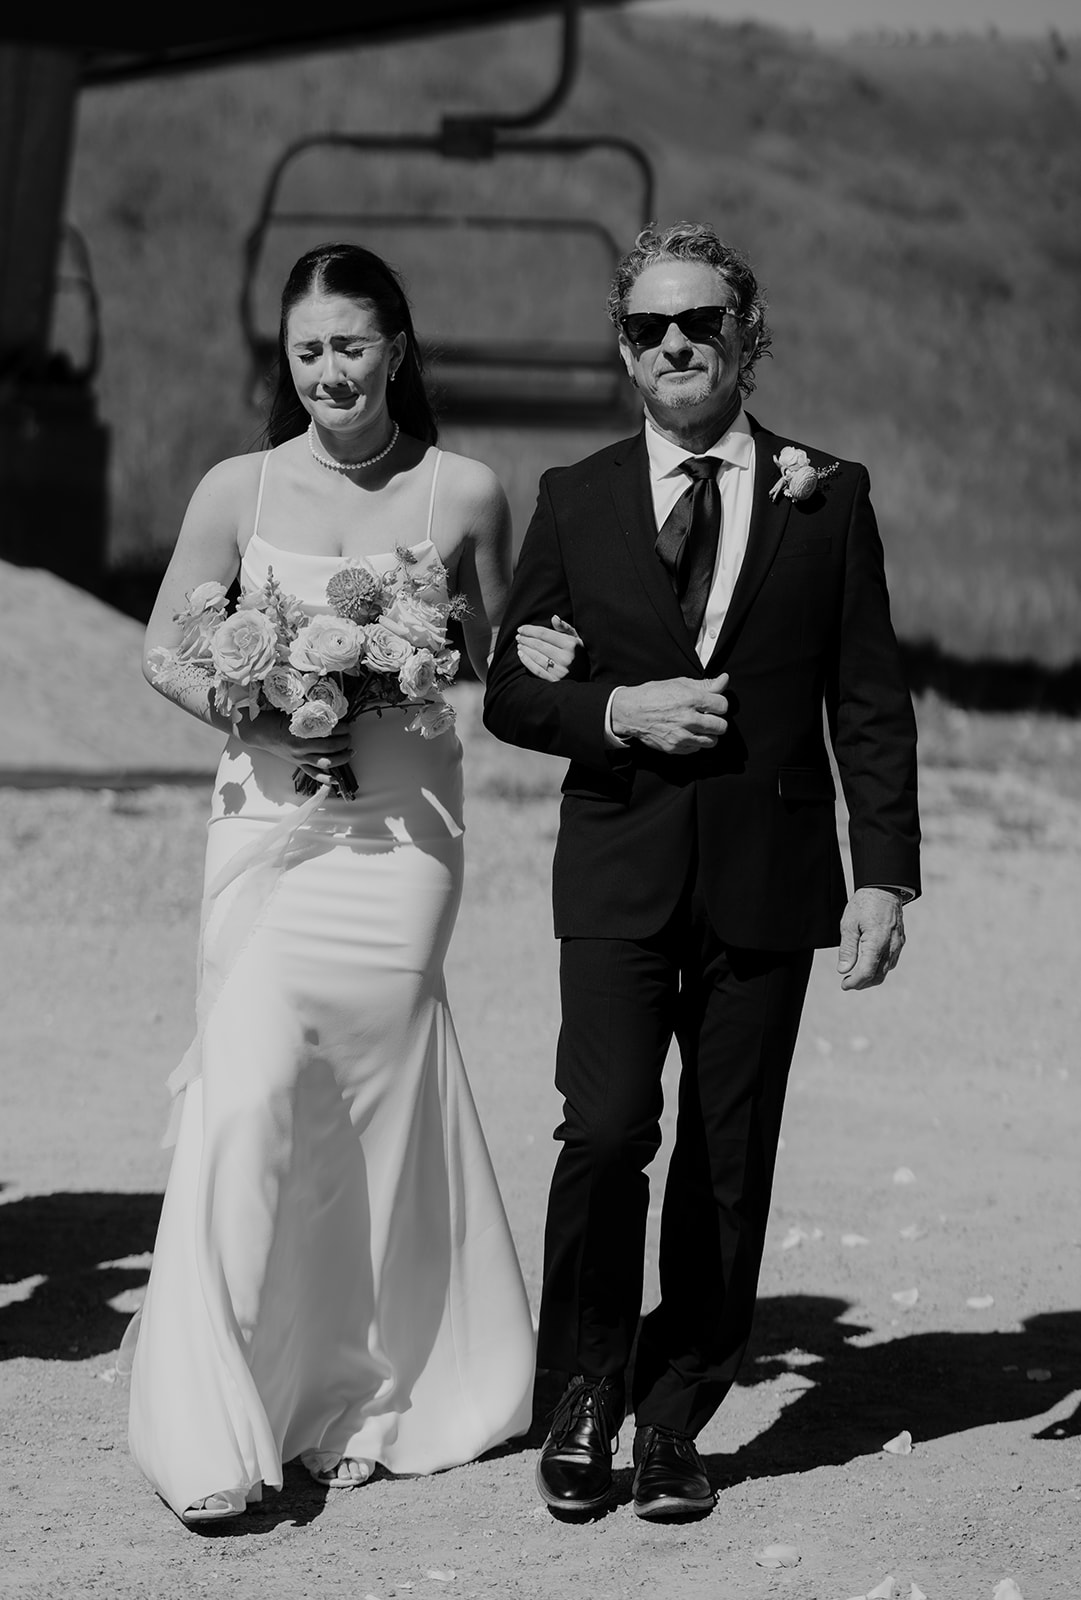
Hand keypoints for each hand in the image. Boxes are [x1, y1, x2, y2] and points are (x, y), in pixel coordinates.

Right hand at [236, 707, 352, 785]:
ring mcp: (300, 758)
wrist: (258, 731)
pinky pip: (313, 775)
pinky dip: (326, 778)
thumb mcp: (293, 710)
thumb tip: (331, 708)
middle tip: (349, 736)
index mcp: (300, 731)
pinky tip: (338, 780)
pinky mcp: (298, 764)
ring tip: (350, 752)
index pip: (327, 731)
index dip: (341, 728)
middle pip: (330, 747)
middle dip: (344, 742)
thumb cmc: (275, 718)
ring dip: (341, 758)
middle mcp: (301, 747)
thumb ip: (311, 711)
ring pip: (325, 762)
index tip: (347, 724)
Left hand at [516, 614, 583, 681]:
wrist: (588, 675)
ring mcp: (560, 671)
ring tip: (519, 644)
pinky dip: (527, 662)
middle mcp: (566, 657)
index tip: (521, 628)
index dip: (530, 630)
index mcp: (570, 644)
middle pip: (538, 645)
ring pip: (536, 657)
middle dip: (525, 639)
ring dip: (525, 649)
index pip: (544, 634)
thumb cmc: (580, 653)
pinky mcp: (555, 681)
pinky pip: (537, 670)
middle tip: (518, 636)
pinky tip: (521, 655)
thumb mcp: (577, 638)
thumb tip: (554, 618)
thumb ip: (565, 628)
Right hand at [610, 674, 728, 754]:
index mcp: (691, 699)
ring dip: (708, 734)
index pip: (723, 706)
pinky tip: (687, 733)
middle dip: (716, 720)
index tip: (712, 704)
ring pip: (712, 741)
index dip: (719, 704)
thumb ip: (705, 684)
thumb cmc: (654, 695)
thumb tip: (725, 679)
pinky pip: (696, 749)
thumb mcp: (679, 683)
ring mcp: (681, 736)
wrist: (630, 712)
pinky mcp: (675, 748)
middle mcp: (688, 719)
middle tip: (706, 716)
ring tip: (699, 727)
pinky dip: (695, 742)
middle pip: (721, 726)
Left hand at [837, 887, 905, 989]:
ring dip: (871, 978)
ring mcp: (897, 945)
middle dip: (862, 984)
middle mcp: (891, 946)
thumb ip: (847, 949)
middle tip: (847, 983)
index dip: (854, 982)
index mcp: (877, 942)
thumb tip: (844, 970)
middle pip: (878, 976)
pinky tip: (868, 965)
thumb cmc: (864, 904)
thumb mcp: (849, 924)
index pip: (867, 972)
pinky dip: (879, 968)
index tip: (844, 984)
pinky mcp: (900, 942)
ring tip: (855, 976)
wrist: (884, 888)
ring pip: (886, 971)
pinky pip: (891, 962)